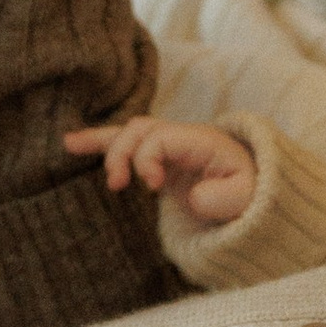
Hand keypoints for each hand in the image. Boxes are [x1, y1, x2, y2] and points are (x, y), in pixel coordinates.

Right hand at [65, 114, 257, 225]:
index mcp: (200, 141)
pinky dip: (101, 143)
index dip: (147, 159)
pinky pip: (127, 146)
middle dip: (121, 153)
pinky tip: (72, 144)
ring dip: (102, 141)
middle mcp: (182, 138)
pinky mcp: (160, 163)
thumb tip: (193, 196)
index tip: (152, 188)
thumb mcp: (248, 196)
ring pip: (129, 132)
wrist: (255, 195)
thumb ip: (225, 197)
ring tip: (70, 144)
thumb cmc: (251, 194)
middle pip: (140, 129)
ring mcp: (170, 149)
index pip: (161, 138)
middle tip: (116, 185)